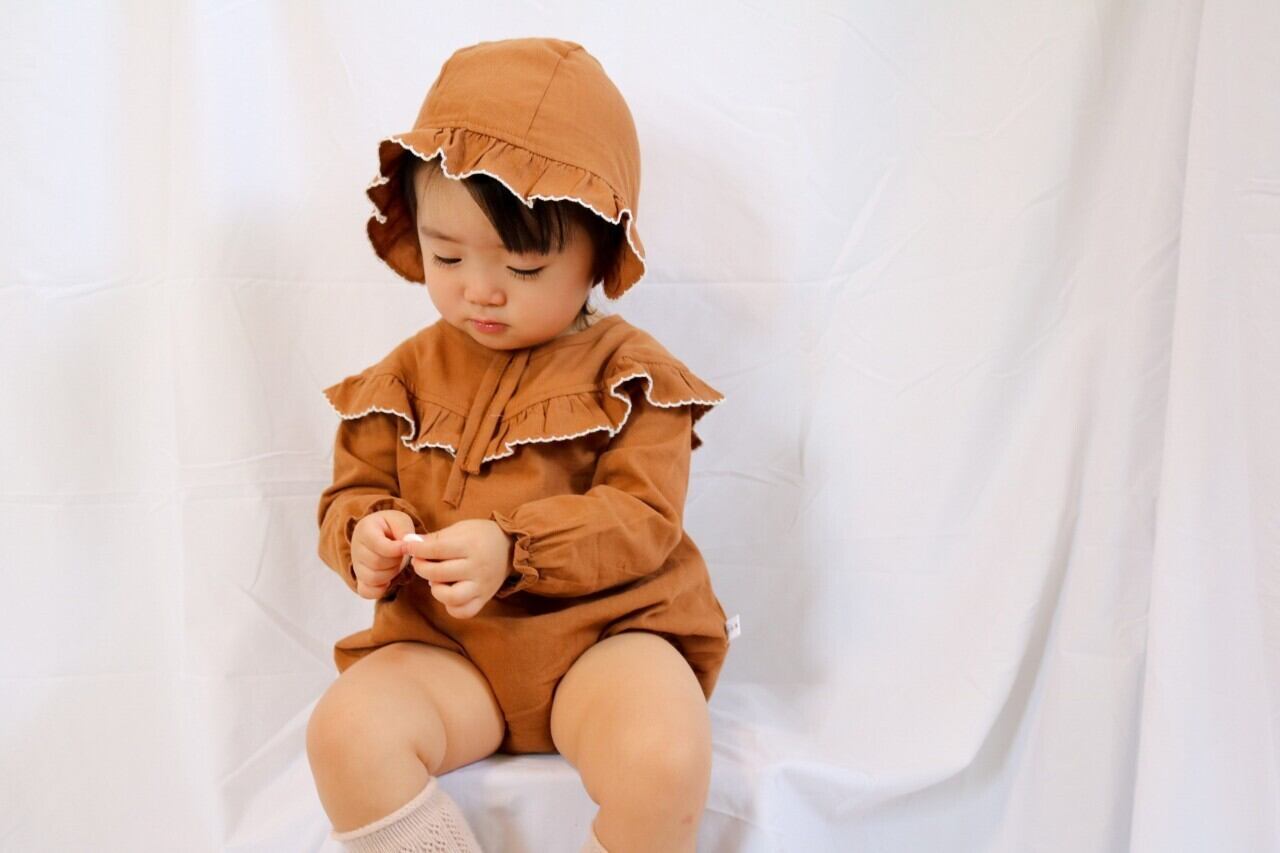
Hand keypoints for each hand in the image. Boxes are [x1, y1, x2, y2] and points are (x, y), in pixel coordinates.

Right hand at [349, 509, 414, 599]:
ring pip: (373, 578)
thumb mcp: (400, 521)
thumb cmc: (392, 528)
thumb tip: (408, 546)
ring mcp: (356, 566)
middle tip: (401, 554)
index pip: (378, 545)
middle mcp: (356, 548)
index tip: (406, 548)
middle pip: (376, 563)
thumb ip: (404, 531)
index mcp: (365, 529)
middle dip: (395, 561)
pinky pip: (366, 592)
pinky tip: (388, 579)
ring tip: (395, 564)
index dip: (396, 549)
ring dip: (391, 574)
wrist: (381, 534)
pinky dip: (380, 590)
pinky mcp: (359, 580)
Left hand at [400, 519, 515, 618]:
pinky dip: (451, 605)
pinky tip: (448, 592)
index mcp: (470, 545)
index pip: (436, 549)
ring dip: (436, 589)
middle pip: (438, 573)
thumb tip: (408, 543)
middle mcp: (477, 567)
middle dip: (421, 567)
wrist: (509, 547)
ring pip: (451, 597)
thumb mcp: (459, 529)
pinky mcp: (484, 598)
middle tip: (420, 562)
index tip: (406, 546)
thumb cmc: (480, 535)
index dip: (416, 549)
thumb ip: (434, 538)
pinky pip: (463, 611)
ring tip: (436, 580)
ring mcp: (481, 585)